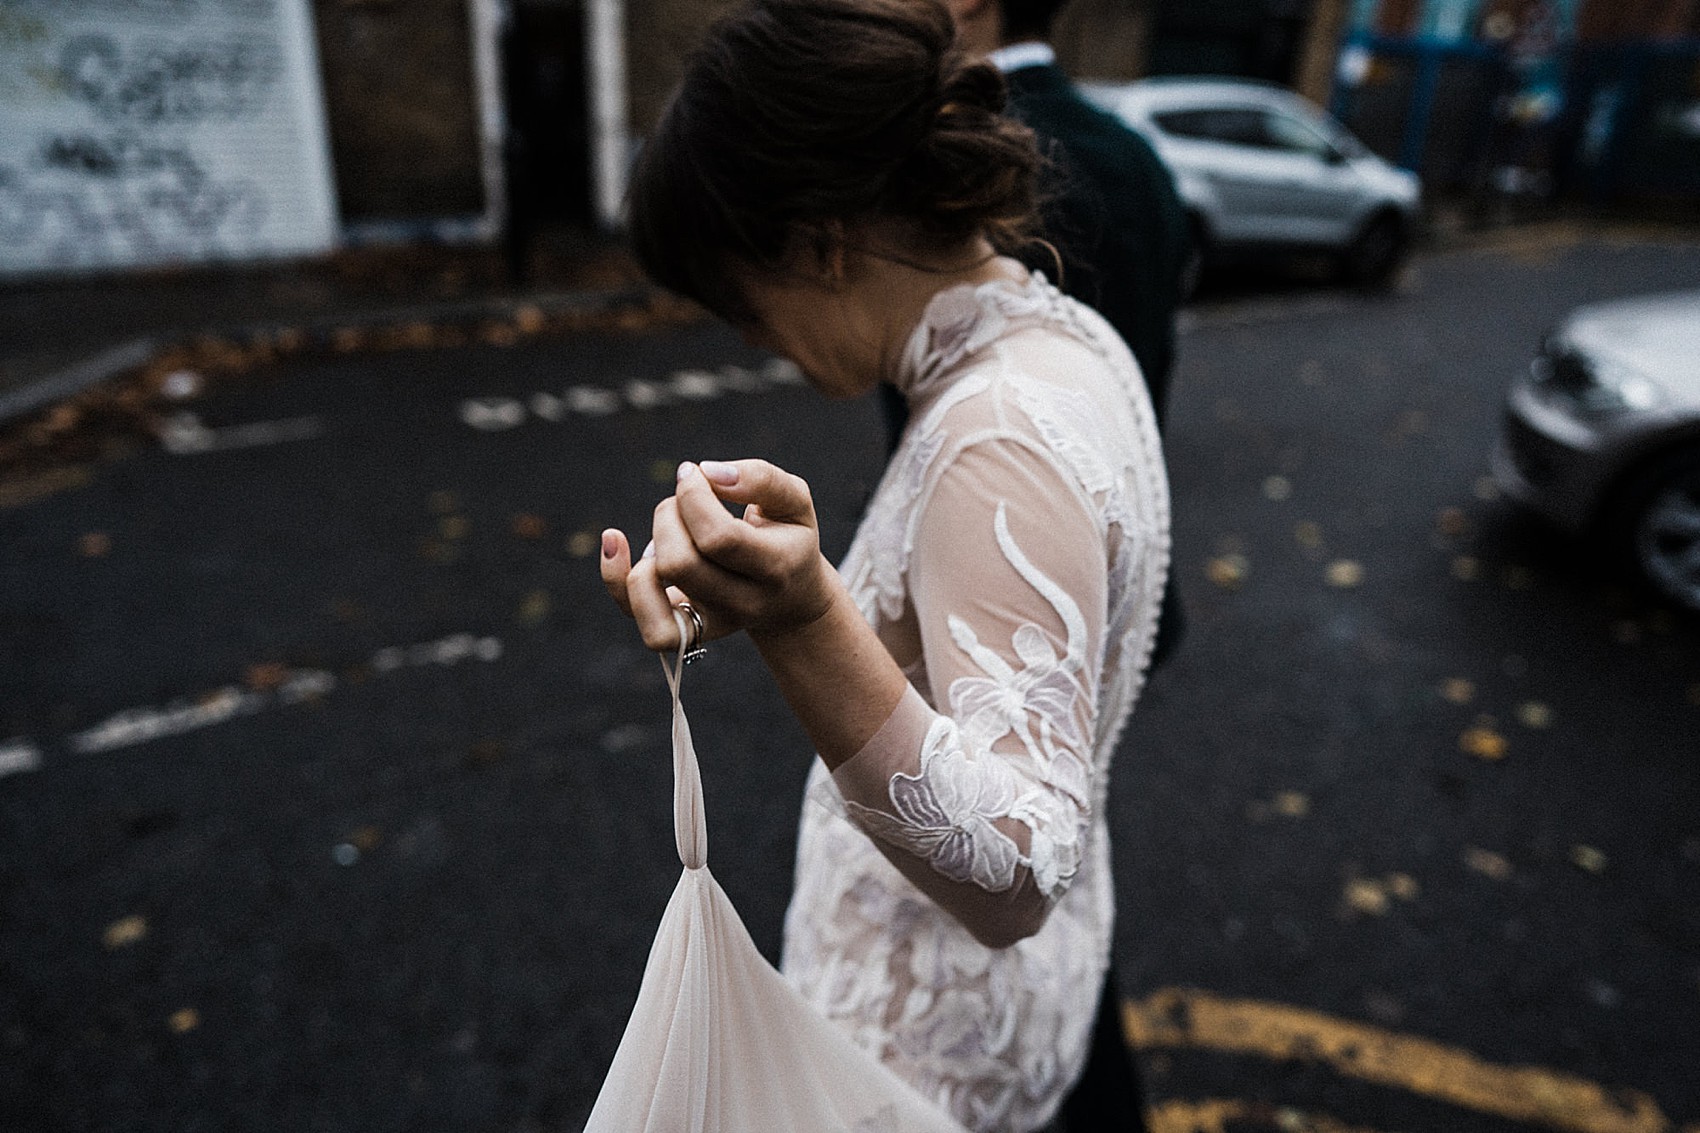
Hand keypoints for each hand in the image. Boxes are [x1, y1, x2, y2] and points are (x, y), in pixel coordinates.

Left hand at [600, 459, 838, 652]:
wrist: (790, 598)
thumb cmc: (786, 537)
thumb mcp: (794, 501)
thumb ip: (761, 478)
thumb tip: (707, 473)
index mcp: (775, 568)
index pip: (718, 539)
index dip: (694, 498)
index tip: (694, 473)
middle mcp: (743, 603)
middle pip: (680, 564)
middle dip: (670, 514)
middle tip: (684, 501)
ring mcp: (710, 621)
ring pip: (651, 588)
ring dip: (650, 542)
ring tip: (673, 529)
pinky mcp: (682, 629)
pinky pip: (634, 612)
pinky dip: (615, 575)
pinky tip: (617, 540)